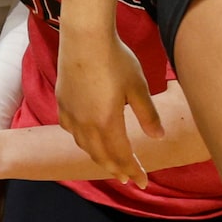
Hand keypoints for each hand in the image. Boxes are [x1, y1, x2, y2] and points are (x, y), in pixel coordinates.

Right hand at [55, 26, 160, 185]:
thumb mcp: (138, 87)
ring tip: (110, 163)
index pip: (122, 156)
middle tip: (129, 180)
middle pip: (101, 156)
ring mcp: (71, 114)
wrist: (85, 38)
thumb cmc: (116, 59)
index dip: (133, 170)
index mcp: (107, 123)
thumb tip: (158, 136)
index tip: (143, 182)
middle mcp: (86, 124)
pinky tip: (87, 138)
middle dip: (116, 170)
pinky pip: (71, 131)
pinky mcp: (62, 103)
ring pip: (85, 146)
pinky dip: (82, 141)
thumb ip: (148, 115)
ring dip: (99, 158)